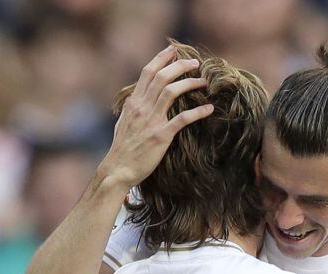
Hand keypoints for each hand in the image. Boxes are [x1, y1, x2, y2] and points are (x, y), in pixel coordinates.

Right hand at [96, 45, 213, 189]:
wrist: (118, 170)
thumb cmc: (121, 149)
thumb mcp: (122, 123)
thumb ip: (130, 109)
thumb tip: (133, 99)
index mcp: (133, 103)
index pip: (147, 72)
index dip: (161, 58)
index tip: (174, 50)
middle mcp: (141, 108)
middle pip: (162, 77)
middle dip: (180, 66)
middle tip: (195, 63)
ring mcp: (151, 121)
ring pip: (171, 91)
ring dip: (190, 83)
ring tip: (204, 81)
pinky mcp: (161, 136)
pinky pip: (183, 119)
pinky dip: (198, 112)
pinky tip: (209, 108)